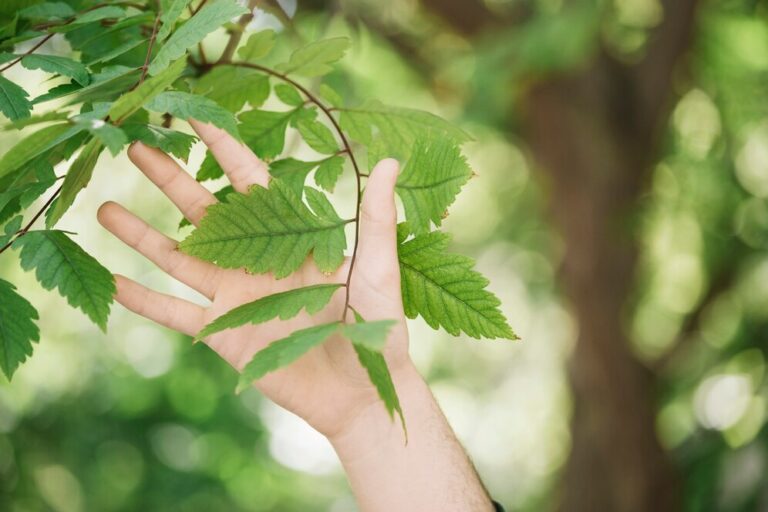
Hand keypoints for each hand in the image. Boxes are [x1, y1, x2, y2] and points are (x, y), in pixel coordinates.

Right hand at [97, 120, 411, 438]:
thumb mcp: (377, 267)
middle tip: (133, 147)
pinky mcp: (223, 334)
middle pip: (203, 212)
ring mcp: (235, 296)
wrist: (360, 391)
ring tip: (104, 209)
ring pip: (178, 258)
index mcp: (289, 237)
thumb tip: (390, 161)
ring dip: (141, 235)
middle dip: (169, 179)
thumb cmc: (378, 327)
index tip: (194, 115)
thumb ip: (377, 217)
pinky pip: (175, 314)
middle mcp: (255, 260)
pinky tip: (112, 282)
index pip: (250, 182)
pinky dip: (143, 301)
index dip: (223, 147)